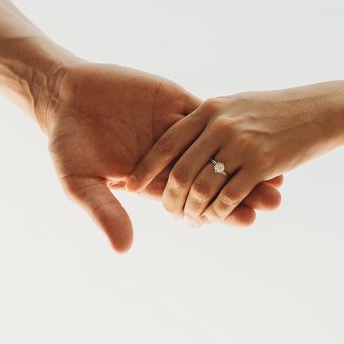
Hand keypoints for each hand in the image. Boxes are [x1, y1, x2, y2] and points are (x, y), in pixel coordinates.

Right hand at [41, 62, 281, 251]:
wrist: (65, 95)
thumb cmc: (67, 143)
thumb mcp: (79, 182)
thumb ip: (104, 211)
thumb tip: (123, 249)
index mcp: (152, 182)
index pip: (195, 200)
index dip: (221, 211)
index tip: (248, 219)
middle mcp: (170, 159)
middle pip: (214, 177)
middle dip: (243, 189)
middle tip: (274, 201)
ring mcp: (175, 129)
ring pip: (218, 146)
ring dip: (245, 158)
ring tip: (278, 172)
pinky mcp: (175, 102)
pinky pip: (207, 114)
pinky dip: (229, 123)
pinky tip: (254, 130)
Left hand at [125, 83, 343, 224]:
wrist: (322, 110)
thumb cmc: (278, 111)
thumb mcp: (238, 107)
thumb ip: (211, 122)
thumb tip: (183, 144)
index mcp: (210, 109)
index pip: (166, 143)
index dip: (146, 168)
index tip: (130, 186)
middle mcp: (220, 125)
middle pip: (180, 172)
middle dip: (170, 199)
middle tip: (170, 214)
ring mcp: (241, 144)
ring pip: (202, 188)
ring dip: (193, 211)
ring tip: (192, 221)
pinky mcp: (262, 163)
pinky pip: (229, 197)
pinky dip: (218, 213)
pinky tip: (216, 218)